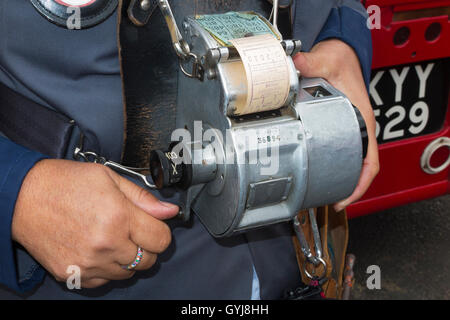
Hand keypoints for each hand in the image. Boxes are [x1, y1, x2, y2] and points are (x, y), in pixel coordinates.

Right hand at [12, 159, 178, 287]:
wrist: (23, 197)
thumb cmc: (65, 183)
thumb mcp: (109, 178)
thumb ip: (143, 198)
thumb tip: (169, 212)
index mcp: (119, 217)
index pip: (161, 239)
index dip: (161, 230)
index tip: (152, 224)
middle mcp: (106, 244)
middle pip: (149, 260)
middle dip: (147, 245)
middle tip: (132, 230)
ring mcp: (89, 263)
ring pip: (128, 273)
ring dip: (127, 258)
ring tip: (112, 238)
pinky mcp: (74, 274)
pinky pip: (104, 281)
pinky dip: (107, 269)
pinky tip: (98, 250)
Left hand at [293, 39, 378, 211]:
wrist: (342, 54)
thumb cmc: (341, 61)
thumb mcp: (327, 61)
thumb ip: (311, 62)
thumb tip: (296, 64)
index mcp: (361, 120)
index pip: (369, 161)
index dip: (360, 184)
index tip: (345, 199)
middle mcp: (358, 128)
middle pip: (359, 168)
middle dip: (347, 188)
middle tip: (327, 203)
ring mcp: (349, 129)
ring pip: (350, 162)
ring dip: (340, 180)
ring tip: (320, 195)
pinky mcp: (339, 127)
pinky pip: (340, 152)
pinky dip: (333, 166)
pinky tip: (317, 172)